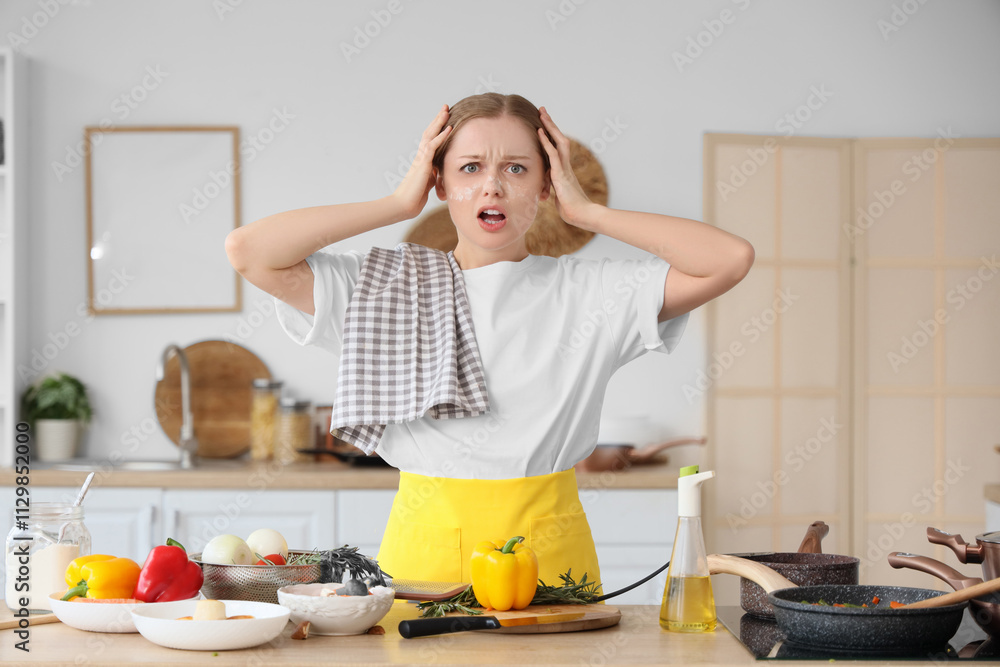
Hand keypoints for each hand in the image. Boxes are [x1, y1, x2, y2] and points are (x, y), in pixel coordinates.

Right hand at [392, 104, 451, 219]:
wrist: (404, 205)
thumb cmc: (414, 197)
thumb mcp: (429, 182)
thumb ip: (434, 174)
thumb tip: (439, 170)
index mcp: (422, 160)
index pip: (431, 140)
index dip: (437, 129)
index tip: (445, 119)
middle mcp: (420, 156)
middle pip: (429, 133)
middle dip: (438, 120)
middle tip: (446, 107)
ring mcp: (421, 159)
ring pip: (430, 135)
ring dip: (439, 122)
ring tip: (447, 111)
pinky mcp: (423, 164)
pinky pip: (433, 146)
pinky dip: (441, 137)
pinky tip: (449, 129)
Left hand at [537, 106, 594, 227]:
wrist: (583, 216)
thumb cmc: (572, 210)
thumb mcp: (559, 197)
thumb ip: (554, 190)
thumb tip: (547, 191)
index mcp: (564, 170)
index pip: (557, 148)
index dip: (551, 136)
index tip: (544, 124)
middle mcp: (565, 165)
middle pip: (559, 139)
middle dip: (550, 124)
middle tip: (543, 110)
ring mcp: (564, 168)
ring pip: (558, 141)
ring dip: (549, 127)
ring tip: (542, 113)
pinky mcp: (561, 174)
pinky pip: (552, 154)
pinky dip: (545, 142)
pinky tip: (539, 132)